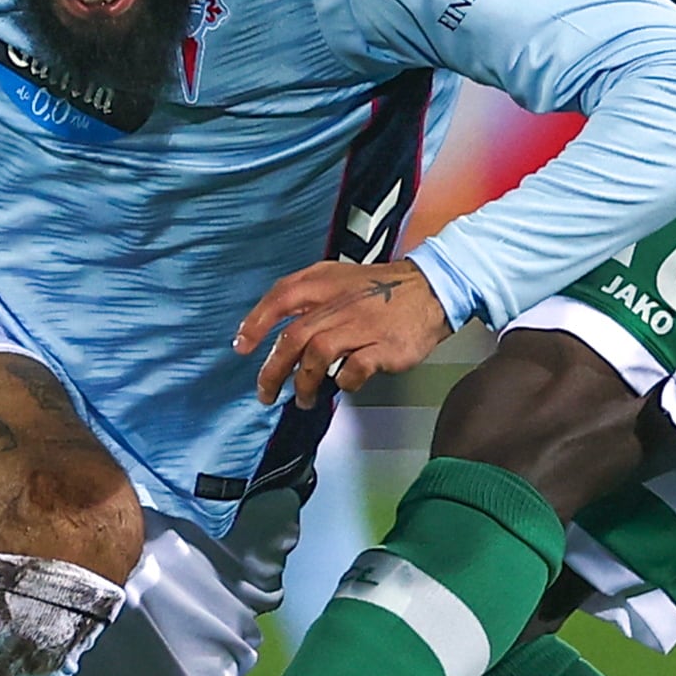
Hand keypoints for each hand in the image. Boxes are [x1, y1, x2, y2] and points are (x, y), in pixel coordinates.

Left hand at [236, 260, 455, 407]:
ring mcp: (362, 325)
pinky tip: (343, 384)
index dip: (257, 323)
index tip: (243, 346)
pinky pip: (354, 370)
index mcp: (325, 282)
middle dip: (273, 370)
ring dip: (304, 382)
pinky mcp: (384, 347)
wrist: (432, 288)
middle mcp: (339, 302)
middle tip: (265, 392)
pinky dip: (343, 381)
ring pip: (317, 355)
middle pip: (293, 337)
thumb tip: (276, 329)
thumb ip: (308, 296)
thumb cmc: (380, 289)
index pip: (281, 297)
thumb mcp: (339, 278)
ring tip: (302, 398)